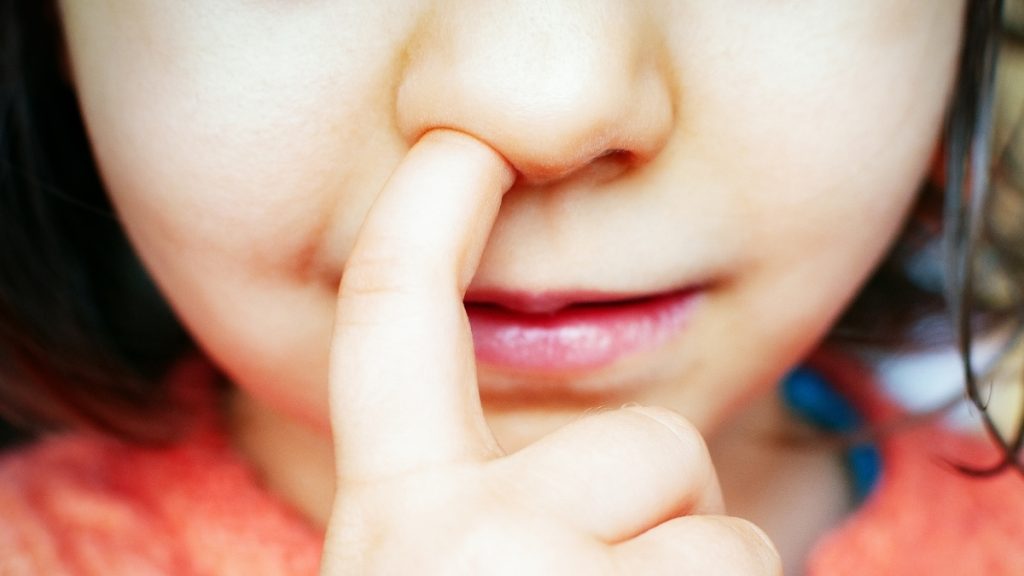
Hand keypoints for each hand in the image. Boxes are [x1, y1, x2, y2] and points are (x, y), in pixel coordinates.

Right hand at [320, 129, 780, 574]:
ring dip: (691, 569)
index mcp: (397, 517)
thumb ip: (470, 497)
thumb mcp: (429, 574)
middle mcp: (464, 540)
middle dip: (660, 500)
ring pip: (712, 516)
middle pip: (644, 438)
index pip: (392, 316)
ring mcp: (555, 575)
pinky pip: (752, 567)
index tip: (462, 146)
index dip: (426, 211)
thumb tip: (568, 452)